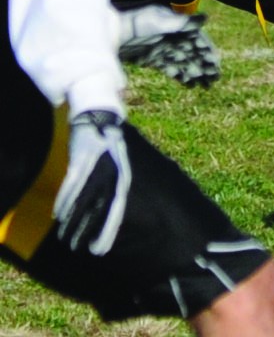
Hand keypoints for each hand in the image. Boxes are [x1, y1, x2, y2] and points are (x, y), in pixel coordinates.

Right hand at [54, 110, 130, 254]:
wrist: (101, 117)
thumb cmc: (107, 147)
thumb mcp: (115, 167)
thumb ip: (111, 187)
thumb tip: (106, 211)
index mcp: (122, 177)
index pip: (118, 208)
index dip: (109, 229)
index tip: (100, 249)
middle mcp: (112, 174)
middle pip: (100, 208)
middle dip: (89, 230)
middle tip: (79, 250)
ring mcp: (97, 166)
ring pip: (83, 199)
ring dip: (72, 220)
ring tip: (64, 237)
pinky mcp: (81, 158)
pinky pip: (71, 184)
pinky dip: (64, 199)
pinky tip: (57, 214)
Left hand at [118, 6, 219, 87]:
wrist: (111, 33)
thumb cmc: (135, 23)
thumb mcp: (158, 21)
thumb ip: (181, 22)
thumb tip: (206, 18)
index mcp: (177, 27)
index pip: (198, 40)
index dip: (207, 51)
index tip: (214, 63)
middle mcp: (173, 38)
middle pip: (194, 54)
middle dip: (205, 66)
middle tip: (214, 79)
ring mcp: (164, 49)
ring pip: (185, 63)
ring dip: (196, 73)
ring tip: (206, 85)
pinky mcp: (154, 59)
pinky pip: (172, 69)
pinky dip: (181, 76)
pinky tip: (190, 85)